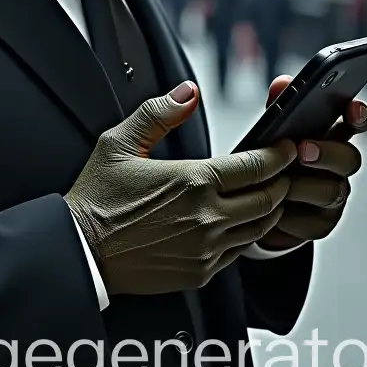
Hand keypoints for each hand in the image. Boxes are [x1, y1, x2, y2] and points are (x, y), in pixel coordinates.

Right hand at [65, 81, 295, 294]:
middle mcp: (207, 217)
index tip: (286, 146)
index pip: (256, 167)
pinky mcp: (200, 273)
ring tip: (270, 193)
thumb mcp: (119, 143)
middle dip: (283, 180)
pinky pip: (240, 252)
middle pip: (269, 199)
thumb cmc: (97, 198)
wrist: (81, 252)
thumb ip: (158, 113)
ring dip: (271, 209)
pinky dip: (249, 235)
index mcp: (192, 181)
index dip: (279, 154)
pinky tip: (242, 222)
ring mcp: (206, 249)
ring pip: (260, 229)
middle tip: (285, 169)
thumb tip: (188, 93)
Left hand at [257, 76, 366, 250]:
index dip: (359, 114)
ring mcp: (333, 195)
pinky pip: (312, 222)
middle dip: (328, 153)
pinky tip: (275, 210)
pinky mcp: (320, 224)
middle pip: (350, 158)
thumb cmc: (269, 157)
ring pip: (333, 191)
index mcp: (330, 135)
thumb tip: (282, 83)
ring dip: (304, 185)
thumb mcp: (270, 129)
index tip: (352, 108)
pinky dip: (290, 215)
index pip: (356, 121)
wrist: (253, 204)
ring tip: (280, 181)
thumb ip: (278, 106)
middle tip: (303, 150)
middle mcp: (338, 165)